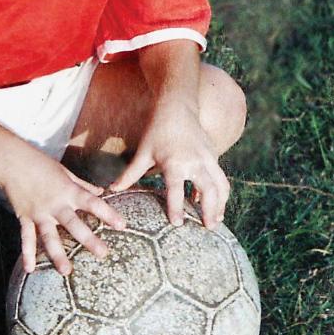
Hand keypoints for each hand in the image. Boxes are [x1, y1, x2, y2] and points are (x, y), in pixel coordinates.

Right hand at [0, 149, 125, 275]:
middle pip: (73, 224)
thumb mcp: (65, 172)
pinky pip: (26, 238)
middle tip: (103, 254)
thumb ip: (83, 185)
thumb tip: (101, 192)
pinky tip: (29, 269)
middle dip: (89, 240)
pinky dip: (27, 254)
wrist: (12, 162)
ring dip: (57, 254)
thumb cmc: (40, 163)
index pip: (92, 202)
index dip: (108, 213)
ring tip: (66, 271)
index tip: (122, 225)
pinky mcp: (25, 217)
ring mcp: (39, 212)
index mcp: (68, 190)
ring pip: (49, 236)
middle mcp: (55, 204)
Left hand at [110, 99, 229, 229]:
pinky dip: (221, 192)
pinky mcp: (214, 155)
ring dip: (221, 204)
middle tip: (208, 228)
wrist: (177, 106)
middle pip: (208, 189)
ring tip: (216, 221)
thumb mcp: (143, 152)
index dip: (176, 207)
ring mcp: (208, 158)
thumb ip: (130, 174)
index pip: (176, 189)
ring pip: (221, 185)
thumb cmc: (157, 130)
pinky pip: (220, 177)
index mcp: (174, 162)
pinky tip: (216, 205)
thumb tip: (112, 190)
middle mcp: (195, 161)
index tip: (178, 224)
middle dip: (210, 210)